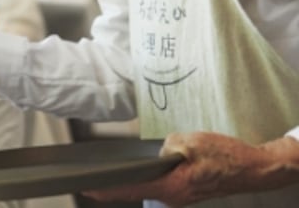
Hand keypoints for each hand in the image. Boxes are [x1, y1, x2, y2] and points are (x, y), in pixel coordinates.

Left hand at [84, 132, 298, 205]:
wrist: (252, 168)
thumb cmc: (225, 156)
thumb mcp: (191, 142)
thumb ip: (167, 146)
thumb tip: (158, 152)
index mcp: (171, 186)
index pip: (130, 190)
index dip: (106, 190)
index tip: (87, 189)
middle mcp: (173, 196)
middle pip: (136, 190)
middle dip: (116, 183)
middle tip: (93, 174)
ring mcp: (179, 196)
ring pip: (148, 187)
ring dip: (134, 179)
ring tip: (115, 170)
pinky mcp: (185, 191)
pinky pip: (160, 184)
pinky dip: (150, 177)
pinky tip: (144, 168)